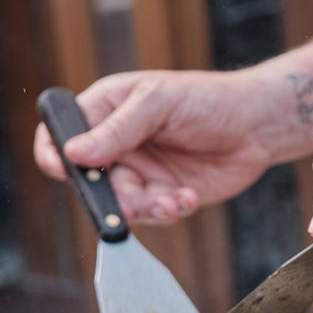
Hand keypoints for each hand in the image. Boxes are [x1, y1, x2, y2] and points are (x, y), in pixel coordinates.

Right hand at [34, 66, 312, 224]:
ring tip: (173, 201)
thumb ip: (118, 128)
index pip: (60, 135)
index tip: (66, 171)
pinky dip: (169, 210)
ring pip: (123, 203)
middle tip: (131, 205)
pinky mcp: (166, 194)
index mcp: (104, 111)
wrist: (257, 124)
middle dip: (110, 196)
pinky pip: (155, 213)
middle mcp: (117, 145)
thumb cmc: (207, 99)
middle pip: (91, 180)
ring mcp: (141, 172)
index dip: (55, 155)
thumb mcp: (159, 103)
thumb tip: (74, 153)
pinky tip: (188, 197)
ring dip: (144, 208)